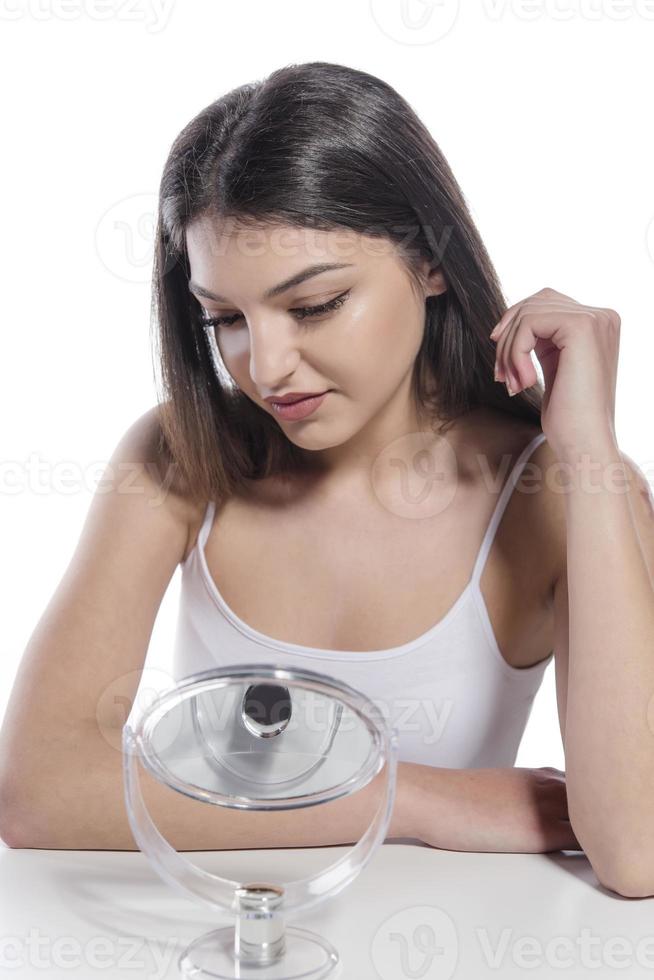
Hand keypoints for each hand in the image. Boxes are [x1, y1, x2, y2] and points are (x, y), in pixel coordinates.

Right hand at [417, 765, 581, 853]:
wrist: (434, 798)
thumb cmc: (452, 798)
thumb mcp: (494, 789)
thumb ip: (521, 798)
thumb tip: (524, 818)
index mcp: (538, 774)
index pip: (584, 789)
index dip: (587, 808)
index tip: (584, 823)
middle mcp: (548, 784)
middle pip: (595, 801)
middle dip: (595, 820)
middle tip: (590, 840)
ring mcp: (548, 806)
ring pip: (594, 820)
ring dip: (595, 835)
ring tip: (591, 853)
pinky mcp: (542, 831)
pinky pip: (583, 842)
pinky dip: (590, 851)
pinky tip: (584, 863)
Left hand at [490, 286, 620, 457]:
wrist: (583, 442)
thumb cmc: (568, 416)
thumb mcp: (555, 366)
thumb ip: (543, 340)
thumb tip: (508, 322)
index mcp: (599, 324)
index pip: (545, 304)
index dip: (515, 329)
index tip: (502, 365)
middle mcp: (602, 316)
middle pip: (535, 303)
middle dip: (508, 338)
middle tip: (501, 376)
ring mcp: (595, 319)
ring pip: (528, 314)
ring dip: (509, 350)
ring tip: (511, 383)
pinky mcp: (582, 327)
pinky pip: (529, 324)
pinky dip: (515, 353)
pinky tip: (523, 382)